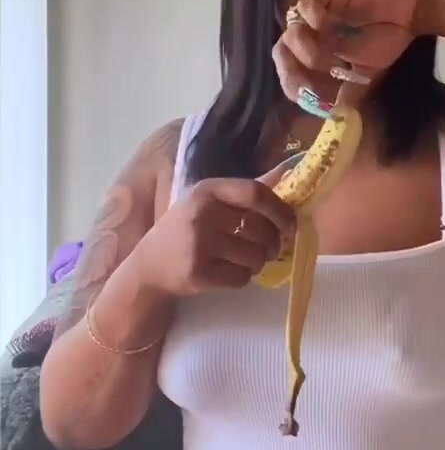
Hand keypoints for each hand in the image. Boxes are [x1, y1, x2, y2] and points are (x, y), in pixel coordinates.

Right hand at [133, 160, 296, 295]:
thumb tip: (289, 171)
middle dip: (273, 243)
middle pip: (260, 228)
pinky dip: (243, 278)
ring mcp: (199, 244)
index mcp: (208, 190)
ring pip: (255, 256)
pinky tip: (229, 272)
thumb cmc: (185, 230)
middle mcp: (202, 213)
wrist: (148, 267)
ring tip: (247, 260)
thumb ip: (247, 190)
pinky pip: (241, 278)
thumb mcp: (210, 202)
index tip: (290, 223)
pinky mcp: (199, 273)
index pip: (255, 192)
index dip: (280, 209)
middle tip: (270, 249)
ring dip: (259, 262)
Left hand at [272, 0, 427, 108]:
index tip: (312, 99)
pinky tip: (326, 25)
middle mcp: (310, 35)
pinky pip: (305, 6)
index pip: (290, 73)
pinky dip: (311, 18)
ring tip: (332, 58)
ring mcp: (315, 14)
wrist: (410, 12)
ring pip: (291, 33)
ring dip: (307, 50)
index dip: (295, 87)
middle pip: (281, 53)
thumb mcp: (365, 76)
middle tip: (310, 83)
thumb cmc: (386, 42)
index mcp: (314, 54)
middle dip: (292, 71)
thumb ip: (346, 94)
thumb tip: (335, 118)